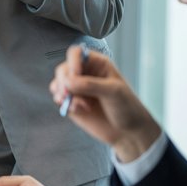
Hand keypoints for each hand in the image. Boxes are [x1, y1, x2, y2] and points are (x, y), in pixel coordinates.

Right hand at [49, 46, 161, 161]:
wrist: (128, 132)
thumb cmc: (127, 107)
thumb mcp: (113, 92)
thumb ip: (90, 85)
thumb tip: (68, 82)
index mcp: (97, 64)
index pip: (77, 53)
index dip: (72, 62)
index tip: (75, 76)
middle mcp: (85, 74)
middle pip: (63, 68)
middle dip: (64, 81)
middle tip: (69, 93)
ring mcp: (77, 89)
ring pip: (58, 83)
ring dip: (62, 93)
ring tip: (76, 104)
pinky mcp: (72, 103)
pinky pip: (58, 98)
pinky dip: (63, 103)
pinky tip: (77, 109)